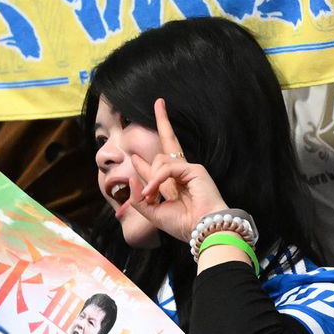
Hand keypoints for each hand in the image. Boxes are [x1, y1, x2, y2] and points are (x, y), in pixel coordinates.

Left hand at [126, 98, 229, 244]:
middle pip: (170, 143)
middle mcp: (181, 175)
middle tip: (159, 103)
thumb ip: (139, 199)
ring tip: (150, 196)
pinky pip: (167, 168)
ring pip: (159, 160)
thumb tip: (131, 178)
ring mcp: (189, 169)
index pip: (157, 169)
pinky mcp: (194, 169)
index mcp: (174, 186)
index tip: (134, 157)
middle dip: (164, 121)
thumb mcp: (153, 214)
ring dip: (150, 179)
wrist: (203, 230)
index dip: (143, 165)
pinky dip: (157, 179)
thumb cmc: (183, 225)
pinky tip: (154, 192)